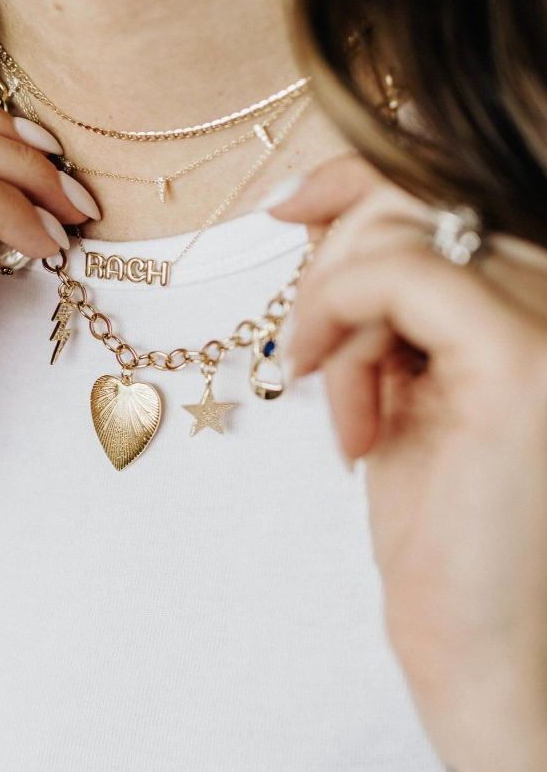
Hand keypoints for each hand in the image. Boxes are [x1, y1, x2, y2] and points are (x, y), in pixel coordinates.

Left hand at [273, 155, 546, 771]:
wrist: (477, 636)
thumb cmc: (436, 522)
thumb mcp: (394, 384)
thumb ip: (375, 299)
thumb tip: (314, 213)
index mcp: (530, 296)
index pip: (438, 185)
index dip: (356, 175)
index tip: (289, 206)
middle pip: (410, 199)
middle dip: (330, 262)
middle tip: (310, 351)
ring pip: (396, 234)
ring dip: (334, 311)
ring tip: (342, 400)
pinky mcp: (520, 361)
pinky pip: (399, 278)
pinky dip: (339, 320)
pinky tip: (342, 404)